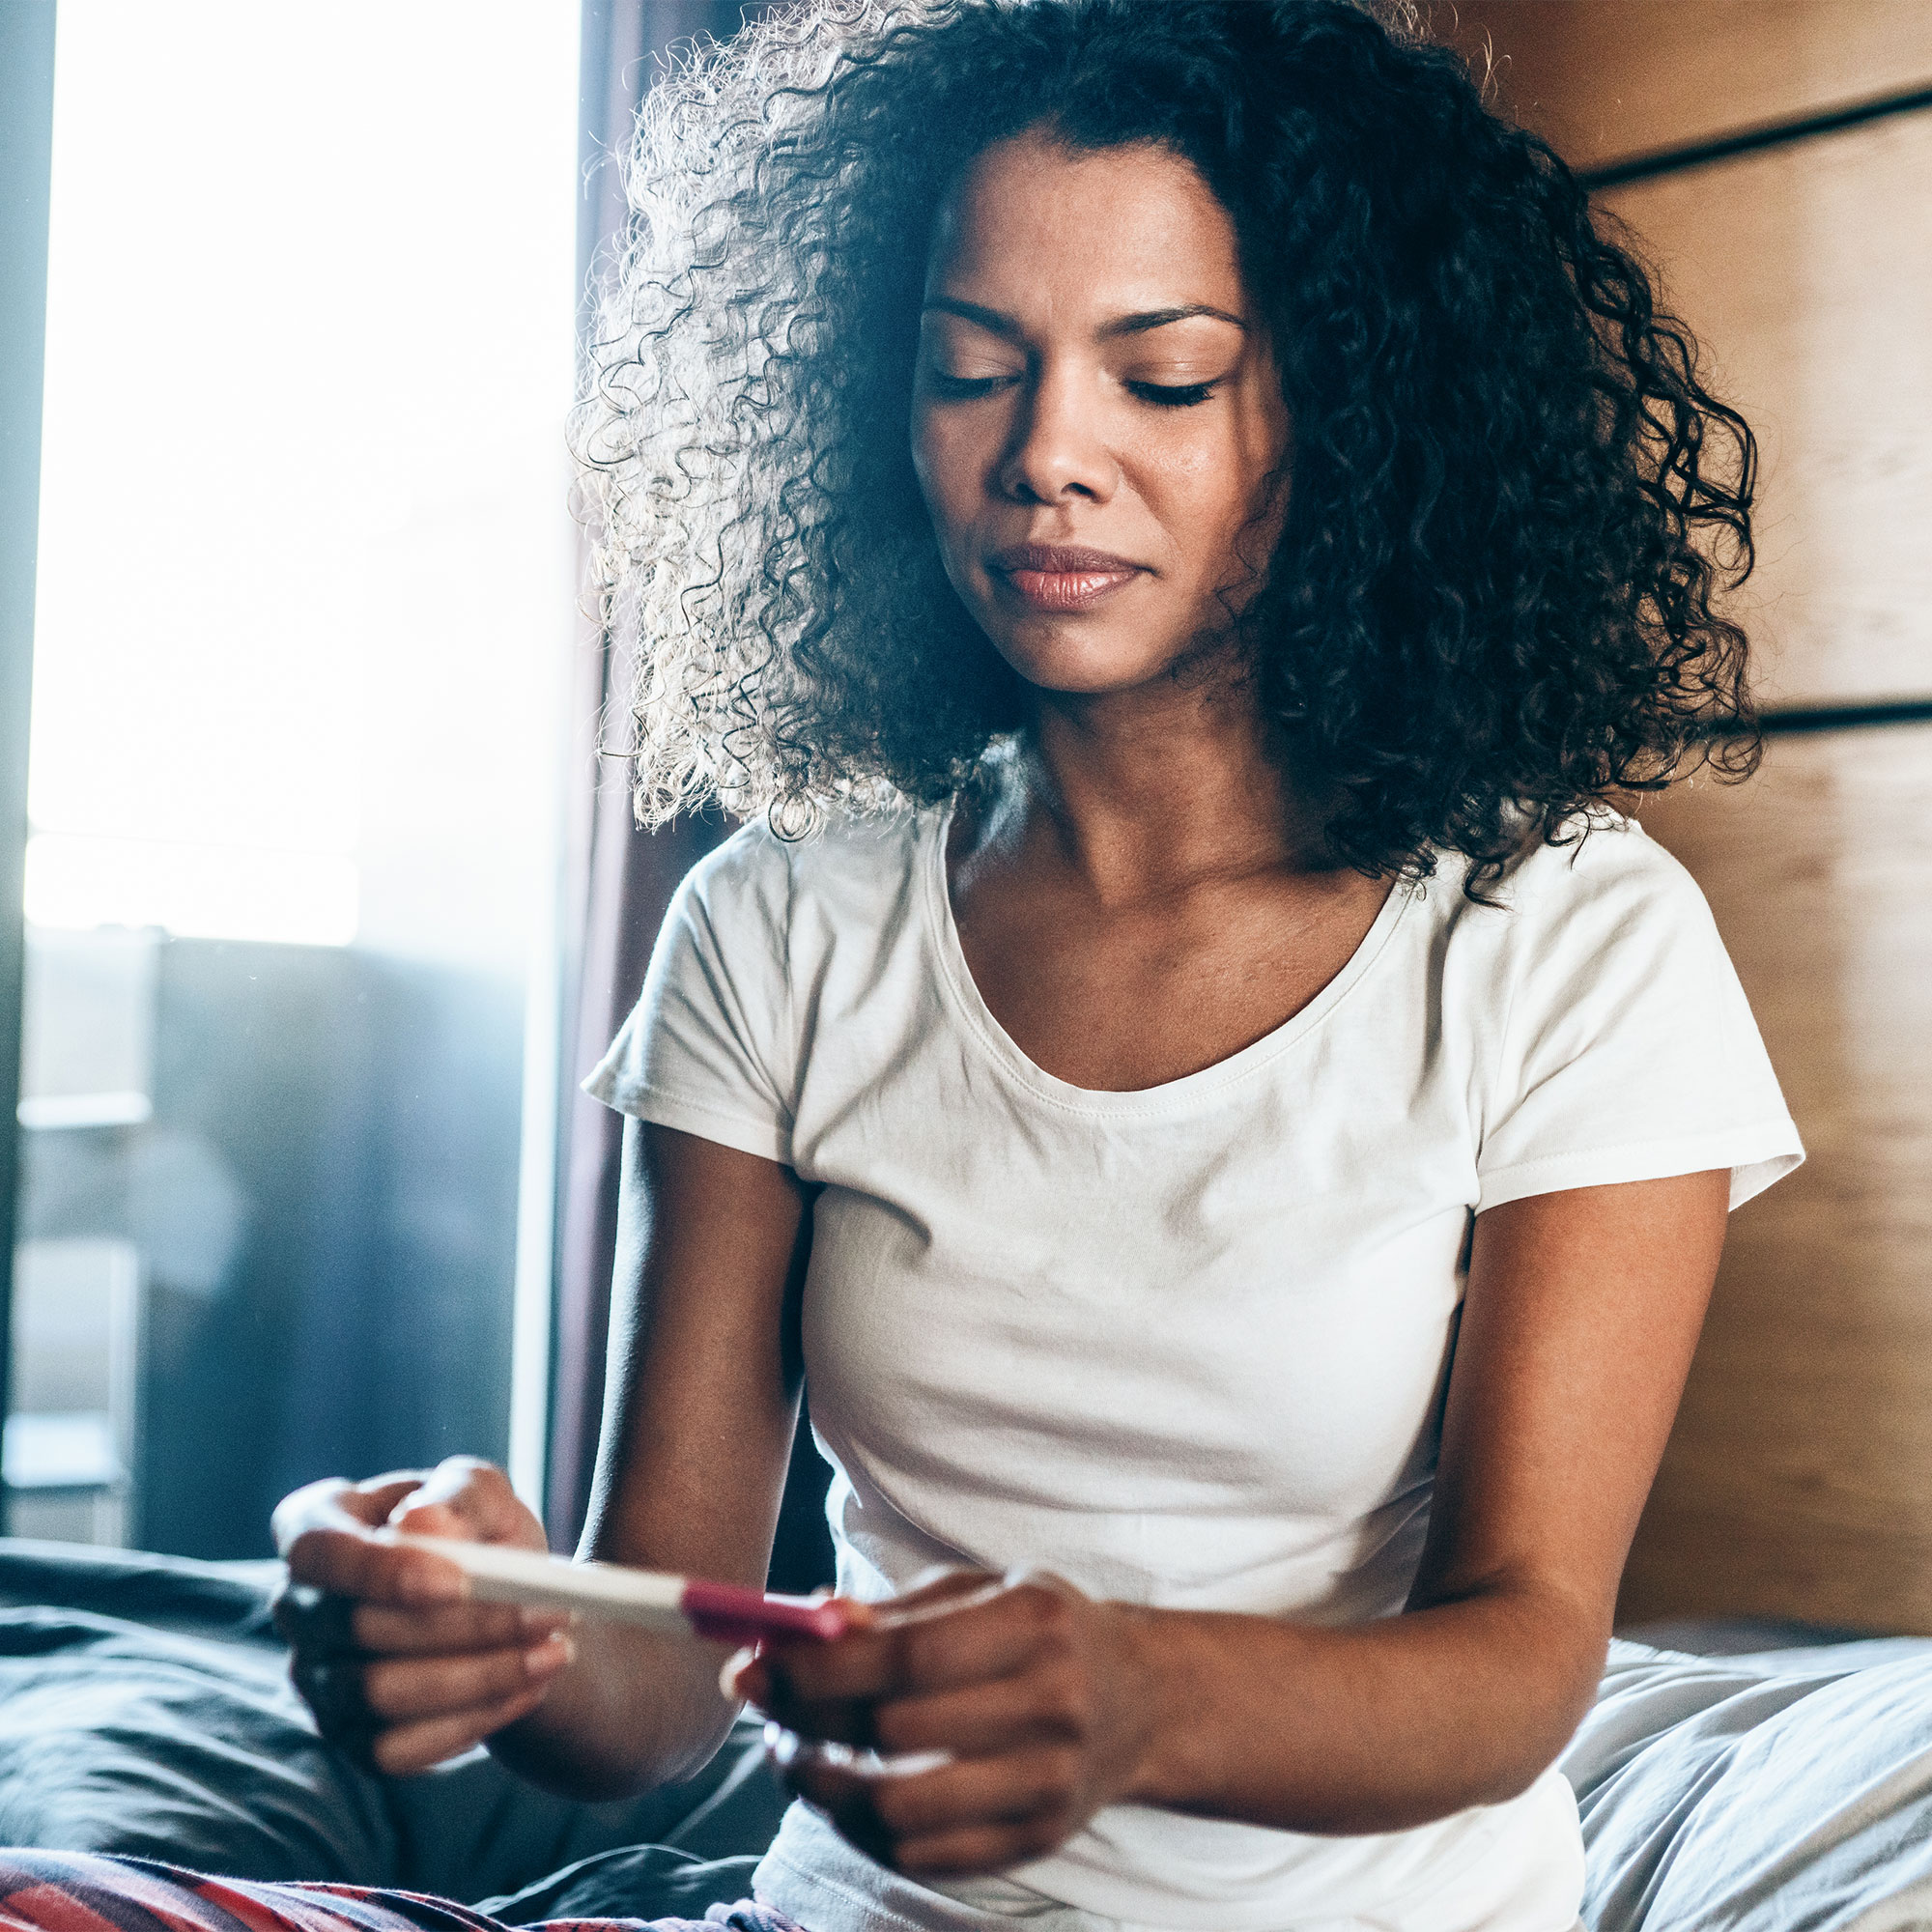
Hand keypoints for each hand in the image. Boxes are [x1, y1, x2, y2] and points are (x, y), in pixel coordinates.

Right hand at [271, 1456, 575, 1774]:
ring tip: (555, 1651)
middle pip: (360, 1628)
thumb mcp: (482, 1491)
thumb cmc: (479, 1530)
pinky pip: (395, 1750)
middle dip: (465, 1625)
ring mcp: (316, 1677)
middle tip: (552, 1613)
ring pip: (381, 1695)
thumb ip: (458, 1496)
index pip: (315, 1549)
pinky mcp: (348, 1736)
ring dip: (481, 1676)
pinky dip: (472, 1721)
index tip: (460, 1582)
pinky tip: (529, 1689)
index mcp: (315, 1523)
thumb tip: (422, 1523)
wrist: (504, 1599)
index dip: (380, 1570)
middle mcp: (301, 1605)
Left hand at [732, 1569, 1155, 1877]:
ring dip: (823, 1792)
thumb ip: (889, 1613)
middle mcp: (1051, 1705)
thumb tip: (799, 1624)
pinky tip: (842, 1799)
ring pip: (900, 1812)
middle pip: (895, 1734)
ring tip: (795, 1759)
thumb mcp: (978, 1592)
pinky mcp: (1039, 1842)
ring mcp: (1050, 1784)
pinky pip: (923, 1857)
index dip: (817, 1669)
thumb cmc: (1038, 1633)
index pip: (906, 1657)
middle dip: (805, 1725)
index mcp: (1033, 1625)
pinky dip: (862, 1834)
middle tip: (763, 1710)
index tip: (754, 1666)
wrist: (1141, 1702)